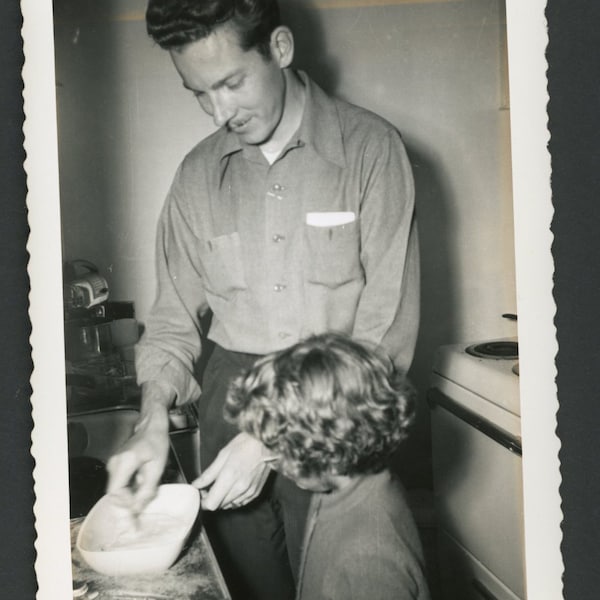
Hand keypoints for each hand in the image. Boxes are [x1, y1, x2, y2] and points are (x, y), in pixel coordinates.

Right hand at [106, 385, 171, 514]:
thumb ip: (147, 488)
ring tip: (143, 495)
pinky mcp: (115, 465)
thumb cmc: (156, 441)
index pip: (115, 493)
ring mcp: (113, 463)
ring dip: (128, 496)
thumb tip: (138, 508)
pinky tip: (140, 486)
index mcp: (125, 462)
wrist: (151, 426)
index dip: (124, 506)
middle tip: (139, 511)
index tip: (134, 515)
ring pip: (116, 489)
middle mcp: (115, 463)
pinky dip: (128, 489)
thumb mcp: (157, 467)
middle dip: (126, 504)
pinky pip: (118, 483)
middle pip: (114, 493)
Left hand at [192, 433, 272, 510]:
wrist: (267, 443)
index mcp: (229, 477)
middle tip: (210, 487)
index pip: (211, 503)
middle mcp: (240, 488)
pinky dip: (234, 499)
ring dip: (223, 499)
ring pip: (230, 505)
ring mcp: (249, 492)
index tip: (201, 495)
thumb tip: (196, 484)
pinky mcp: (256, 493)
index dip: (203, 502)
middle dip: (212, 499)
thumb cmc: (246, 444)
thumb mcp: (223, 455)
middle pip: (219, 506)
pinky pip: (240, 503)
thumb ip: (209, 473)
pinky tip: (234, 487)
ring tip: (223, 485)